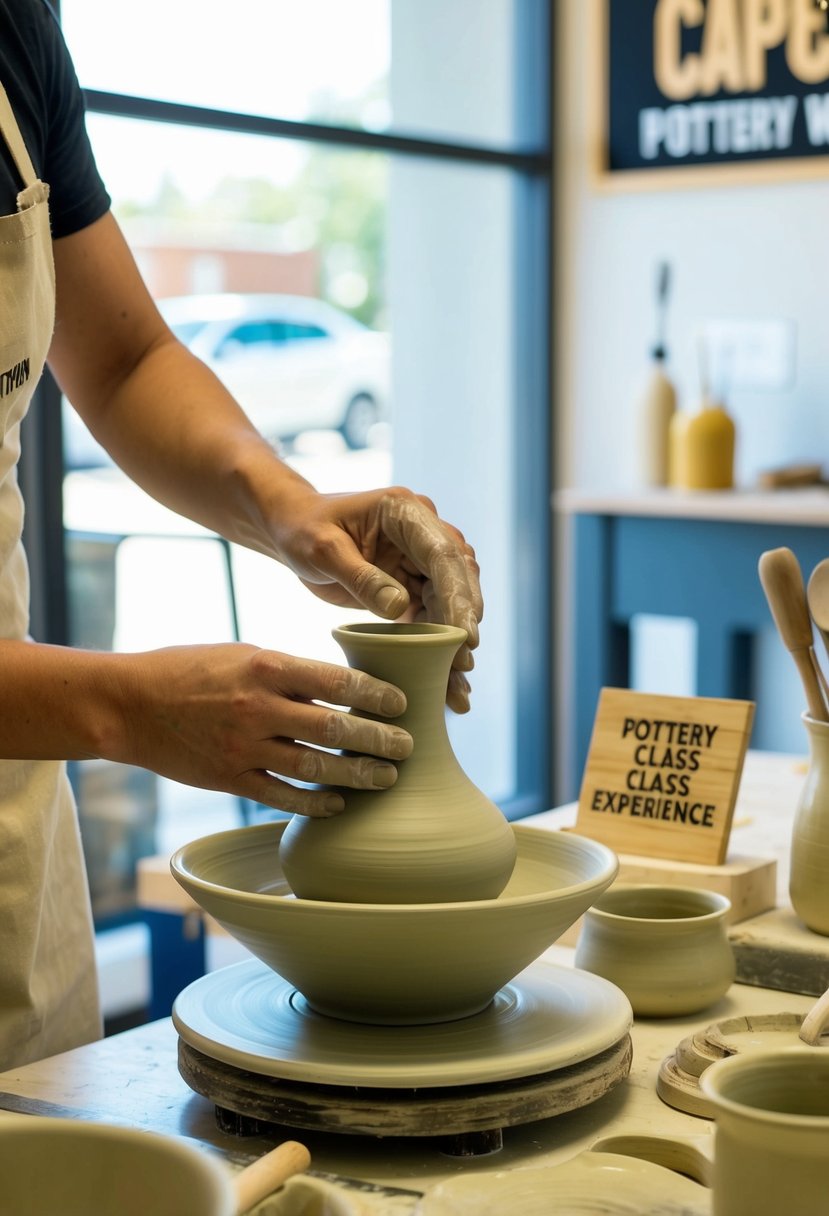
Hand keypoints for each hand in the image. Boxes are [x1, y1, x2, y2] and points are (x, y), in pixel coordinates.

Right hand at [116, 643, 411, 816]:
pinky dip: (314, 802)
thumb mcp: (244, 654)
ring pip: (314, 767)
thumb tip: (343, 687)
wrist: (130, 704)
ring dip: (356, 775)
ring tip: (386, 778)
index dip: (376, 695)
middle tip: (408, 747)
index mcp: (266, 666)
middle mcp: (258, 707)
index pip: (337, 680)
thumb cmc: (191, 669)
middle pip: (334, 728)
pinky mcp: (229, 778)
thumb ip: (290, 671)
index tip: (403, 703)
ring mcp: (243, 746)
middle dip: (378, 739)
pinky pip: (281, 795)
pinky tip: (339, 804)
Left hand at [269, 486, 482, 711]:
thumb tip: (399, 606)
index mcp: (404, 510)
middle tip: (464, 665)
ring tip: (458, 681)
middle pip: (458, 577)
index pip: (442, 554)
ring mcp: (422, 556)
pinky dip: (440, 643)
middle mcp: (423, 530)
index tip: (466, 635)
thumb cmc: (303, 531)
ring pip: (452, 598)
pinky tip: (445, 674)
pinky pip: (435, 612)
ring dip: (456, 638)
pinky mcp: (414, 581)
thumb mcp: (322, 550)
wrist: (295, 530)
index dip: (458, 595)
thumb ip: (360, 576)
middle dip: (464, 622)